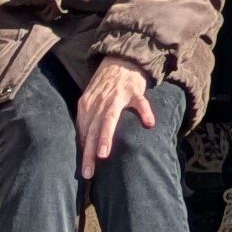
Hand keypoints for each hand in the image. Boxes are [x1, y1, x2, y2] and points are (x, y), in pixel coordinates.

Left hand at [72, 53, 156, 174]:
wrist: (121, 58)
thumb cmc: (106, 84)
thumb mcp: (92, 99)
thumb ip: (87, 119)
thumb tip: (82, 143)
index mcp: (88, 105)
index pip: (83, 132)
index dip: (82, 152)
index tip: (83, 172)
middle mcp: (100, 101)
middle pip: (92, 129)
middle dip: (88, 152)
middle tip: (88, 173)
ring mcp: (117, 95)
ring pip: (110, 117)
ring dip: (105, 135)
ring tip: (103, 154)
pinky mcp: (134, 90)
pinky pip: (140, 102)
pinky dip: (144, 111)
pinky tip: (149, 123)